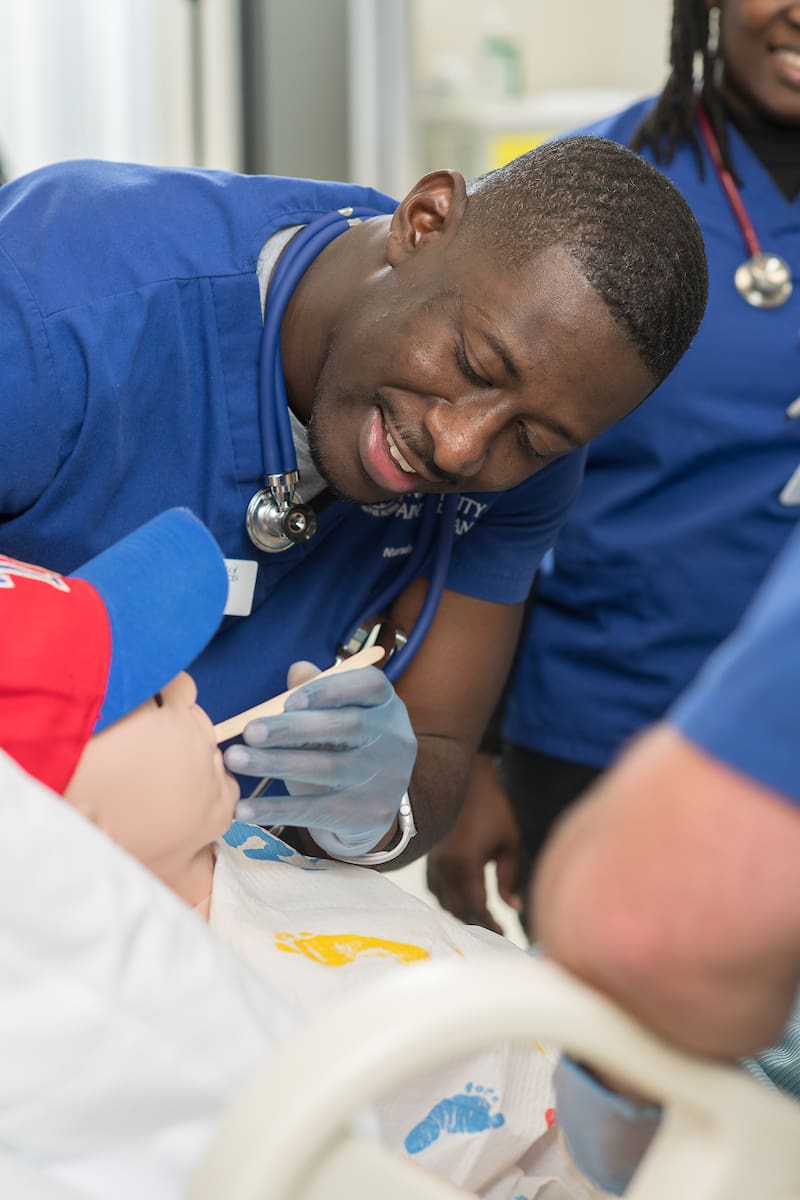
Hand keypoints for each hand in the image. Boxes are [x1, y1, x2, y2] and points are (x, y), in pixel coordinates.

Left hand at [224, 661, 416, 856]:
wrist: (369, 810)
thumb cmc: (345, 750)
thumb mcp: (336, 718)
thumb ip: (317, 692)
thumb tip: (297, 670)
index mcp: (387, 705)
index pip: (371, 685)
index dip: (331, 690)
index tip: (289, 701)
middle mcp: (395, 738)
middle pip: (345, 726)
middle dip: (293, 728)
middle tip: (250, 731)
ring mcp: (388, 778)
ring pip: (327, 768)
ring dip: (275, 763)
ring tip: (235, 759)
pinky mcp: (370, 813)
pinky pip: (316, 810)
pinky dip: (276, 809)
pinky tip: (244, 808)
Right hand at [426, 752, 523, 933]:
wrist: (466, 779)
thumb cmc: (494, 808)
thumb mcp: (509, 842)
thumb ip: (510, 878)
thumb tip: (514, 908)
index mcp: (466, 865)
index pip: (477, 907)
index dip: (491, 924)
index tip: (506, 935)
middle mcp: (445, 867)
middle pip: (458, 909)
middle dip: (477, 922)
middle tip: (496, 930)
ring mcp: (433, 862)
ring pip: (444, 901)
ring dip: (462, 912)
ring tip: (481, 917)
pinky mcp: (429, 857)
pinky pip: (435, 888)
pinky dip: (448, 899)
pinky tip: (462, 899)